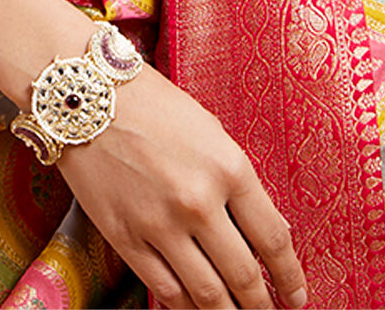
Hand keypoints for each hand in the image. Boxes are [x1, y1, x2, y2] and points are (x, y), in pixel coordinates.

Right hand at [62, 59, 307, 308]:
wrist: (86, 96)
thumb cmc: (153, 105)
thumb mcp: (209, 132)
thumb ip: (235, 181)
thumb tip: (262, 234)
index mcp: (229, 167)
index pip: (273, 238)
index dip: (290, 277)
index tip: (297, 296)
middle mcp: (199, 201)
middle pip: (244, 275)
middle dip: (262, 304)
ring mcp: (161, 224)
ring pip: (207, 293)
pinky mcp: (126, 238)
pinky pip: (165, 289)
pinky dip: (186, 307)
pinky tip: (196, 308)